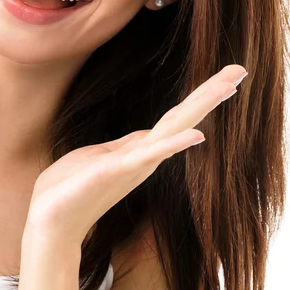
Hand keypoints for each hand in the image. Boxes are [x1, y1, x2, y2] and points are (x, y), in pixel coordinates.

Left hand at [24, 65, 247, 248]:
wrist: (49, 220)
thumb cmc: (69, 187)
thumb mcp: (100, 156)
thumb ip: (125, 145)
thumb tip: (146, 134)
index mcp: (138, 150)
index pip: (174, 118)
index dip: (199, 97)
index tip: (226, 79)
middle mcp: (144, 157)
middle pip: (182, 118)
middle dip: (210, 93)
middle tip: (240, 70)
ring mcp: (133, 165)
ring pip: (173, 129)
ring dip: (201, 106)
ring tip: (229, 86)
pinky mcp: (116, 172)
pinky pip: (149, 155)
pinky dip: (173, 145)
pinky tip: (197, 135)